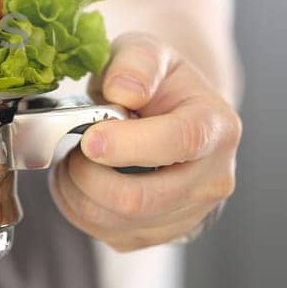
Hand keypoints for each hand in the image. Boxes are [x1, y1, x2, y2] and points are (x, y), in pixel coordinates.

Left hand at [51, 32, 241, 251]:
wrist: (172, 115)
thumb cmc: (157, 84)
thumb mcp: (147, 53)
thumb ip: (135, 64)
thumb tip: (124, 91)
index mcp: (216, 126)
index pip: (181, 142)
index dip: (129, 145)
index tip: (90, 138)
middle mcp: (212, 177)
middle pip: (143, 198)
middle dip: (89, 175)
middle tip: (70, 150)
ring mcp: (190, 213)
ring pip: (120, 221)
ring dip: (77, 194)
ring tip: (70, 164)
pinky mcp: (163, 235)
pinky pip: (111, 235)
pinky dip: (79, 211)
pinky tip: (79, 184)